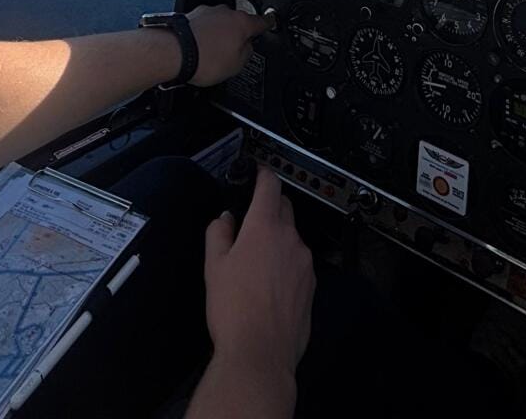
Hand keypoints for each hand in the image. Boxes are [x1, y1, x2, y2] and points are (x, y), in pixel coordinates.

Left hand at [186, 4, 268, 86]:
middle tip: (232, 53)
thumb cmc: (202, 59)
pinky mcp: (190, 17)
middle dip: (236, 35)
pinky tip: (198, 50)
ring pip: (219, 23)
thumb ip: (247, 53)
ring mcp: (206, 12)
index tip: (271, 21)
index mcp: (241, 22)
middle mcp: (224, 13)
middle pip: (238, 22)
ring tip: (210, 55)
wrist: (172, 53)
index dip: (268, 23)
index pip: (261, 21)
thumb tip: (246, 48)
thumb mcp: (236, 65)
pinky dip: (203, 35)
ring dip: (217, 35)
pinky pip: (203, 26)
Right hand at [201, 169, 313, 384]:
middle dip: (270, 208)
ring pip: (292, 239)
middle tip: (250, 222)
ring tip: (256, 264)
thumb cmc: (232, 308)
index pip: (270, 187)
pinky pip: (299, 263)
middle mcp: (291, 239)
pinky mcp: (312, 286)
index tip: (259, 172)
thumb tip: (225, 220)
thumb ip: (218, 234)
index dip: (264, 175)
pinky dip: (287, 264)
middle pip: (284, 209)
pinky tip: (270, 286)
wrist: (260, 353)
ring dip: (278, 240)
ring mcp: (306, 263)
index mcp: (265, 227)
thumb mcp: (213, 266)